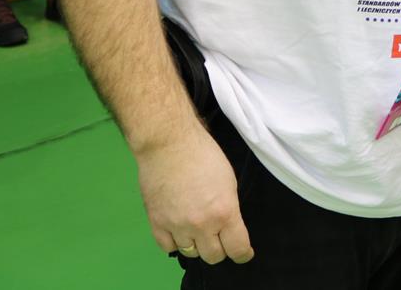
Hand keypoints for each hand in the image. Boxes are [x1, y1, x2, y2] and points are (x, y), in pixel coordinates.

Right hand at [137, 130, 252, 265]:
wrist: (169, 143)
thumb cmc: (204, 154)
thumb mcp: (229, 181)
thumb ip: (229, 208)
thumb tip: (228, 225)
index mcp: (224, 212)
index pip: (237, 249)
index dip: (243, 254)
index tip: (244, 253)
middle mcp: (201, 225)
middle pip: (214, 257)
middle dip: (220, 249)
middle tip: (219, 238)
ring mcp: (177, 226)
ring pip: (191, 253)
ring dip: (197, 244)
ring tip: (197, 230)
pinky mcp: (157, 223)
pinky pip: (168, 247)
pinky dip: (175, 242)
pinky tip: (178, 231)